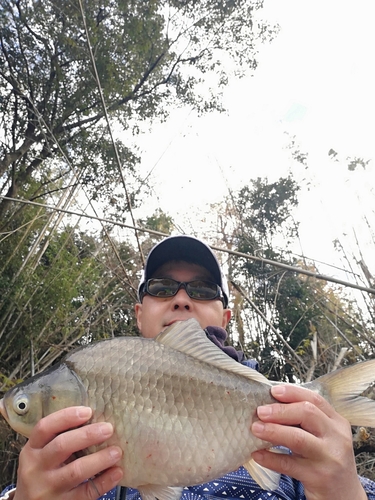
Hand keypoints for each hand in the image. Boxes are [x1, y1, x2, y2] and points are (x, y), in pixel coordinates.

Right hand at [14, 406, 122, 499]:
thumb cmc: (42, 474)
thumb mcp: (41, 455)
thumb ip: (59, 439)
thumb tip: (95, 421)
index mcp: (32, 450)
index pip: (44, 427)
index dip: (66, 417)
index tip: (88, 411)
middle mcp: (36, 468)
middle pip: (62, 446)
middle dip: (88, 435)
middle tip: (108, 428)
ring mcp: (48, 488)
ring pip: (76, 471)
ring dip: (100, 459)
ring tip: (116, 451)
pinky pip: (86, 492)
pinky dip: (104, 481)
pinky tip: (116, 472)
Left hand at [251, 385, 366, 499]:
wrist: (344, 496)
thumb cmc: (327, 460)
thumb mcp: (324, 437)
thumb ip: (305, 421)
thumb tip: (271, 405)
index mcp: (337, 422)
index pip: (315, 399)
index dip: (293, 392)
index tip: (273, 391)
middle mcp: (336, 437)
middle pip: (307, 413)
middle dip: (280, 410)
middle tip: (260, 411)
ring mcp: (329, 458)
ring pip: (298, 438)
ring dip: (273, 431)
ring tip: (255, 428)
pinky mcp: (318, 477)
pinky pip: (289, 464)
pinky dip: (270, 459)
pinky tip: (257, 454)